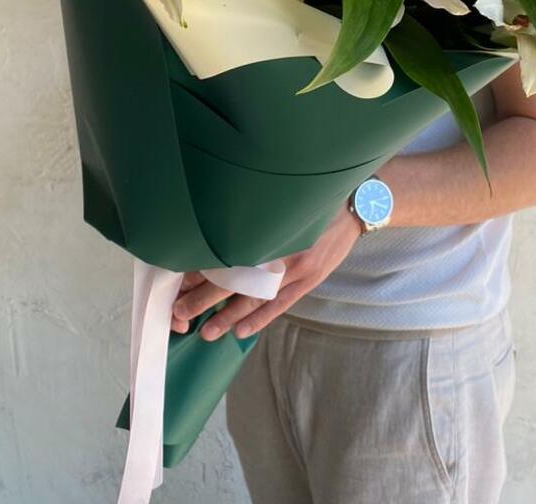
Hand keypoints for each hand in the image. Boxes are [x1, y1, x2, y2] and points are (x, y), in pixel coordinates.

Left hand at [170, 205, 361, 341]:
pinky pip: (281, 303)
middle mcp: (282, 246)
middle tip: (181, 311)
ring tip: (206, 331)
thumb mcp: (284, 207)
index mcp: (270, 226)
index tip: (181, 279)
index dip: (204, 267)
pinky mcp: (310, 279)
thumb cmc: (313, 205)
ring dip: (229, 315)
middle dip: (206, 296)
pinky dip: (260, 319)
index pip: (229, 251)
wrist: (354, 209)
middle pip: (237, 276)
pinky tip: (241, 330)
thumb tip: (220, 236)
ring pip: (257, 296)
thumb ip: (259, 223)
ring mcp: (298, 266)